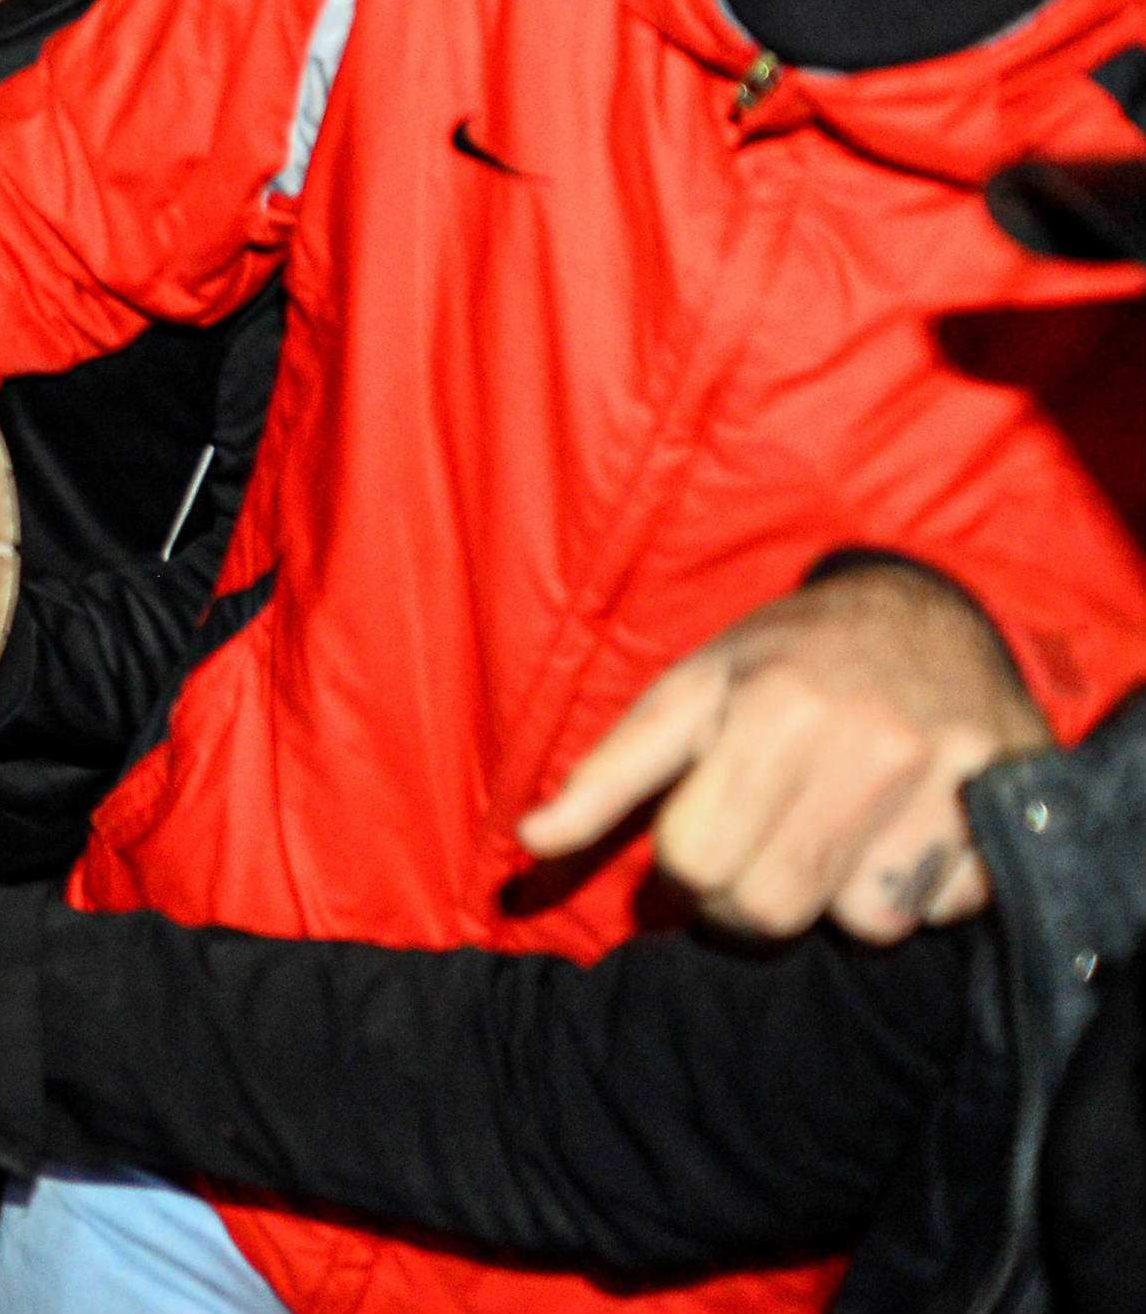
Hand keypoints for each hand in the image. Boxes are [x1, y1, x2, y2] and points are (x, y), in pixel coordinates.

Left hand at [519, 560, 1052, 940]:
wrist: (928, 616)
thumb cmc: (788, 658)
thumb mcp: (690, 690)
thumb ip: (610, 773)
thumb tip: (529, 843)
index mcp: (775, 708)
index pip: (696, 862)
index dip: (684, 865)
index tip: (700, 835)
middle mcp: (869, 745)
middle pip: (773, 907)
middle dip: (751, 894)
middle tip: (763, 842)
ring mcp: (949, 783)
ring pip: (865, 923)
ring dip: (840, 894)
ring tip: (838, 826)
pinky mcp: (1008, 816)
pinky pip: (942, 912)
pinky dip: (918, 888)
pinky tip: (905, 829)